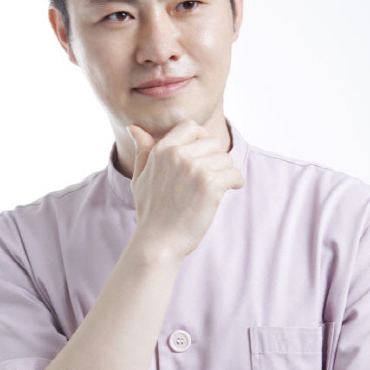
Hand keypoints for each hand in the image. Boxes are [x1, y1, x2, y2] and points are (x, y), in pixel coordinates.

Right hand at [128, 119, 243, 257]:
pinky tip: (228, 191)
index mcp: (162, 150)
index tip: (204, 155)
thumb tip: (133, 127)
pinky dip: (236, 182)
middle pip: (212, 143)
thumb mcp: (140, 178)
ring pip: (226, 158)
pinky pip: (234, 173)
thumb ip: (142, 151)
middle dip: (215, 159)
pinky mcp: (210, 185)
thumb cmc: (151, 212)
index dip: (201, 138)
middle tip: (210, 178)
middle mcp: (178, 155)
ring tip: (217, 188)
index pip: (190, 127)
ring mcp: (195, 169)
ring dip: (225, 172)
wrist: (158, 242)